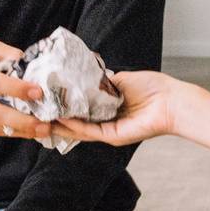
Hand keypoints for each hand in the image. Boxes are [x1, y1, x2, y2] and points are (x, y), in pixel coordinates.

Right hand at [54, 70, 178, 146]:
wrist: (172, 100)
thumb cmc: (153, 88)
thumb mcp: (121, 79)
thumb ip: (101, 81)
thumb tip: (82, 74)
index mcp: (109, 108)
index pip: (82, 108)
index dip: (65, 104)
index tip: (48, 97)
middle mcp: (107, 121)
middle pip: (77, 122)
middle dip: (58, 117)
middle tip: (38, 110)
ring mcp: (109, 130)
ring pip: (80, 130)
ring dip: (62, 124)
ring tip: (43, 116)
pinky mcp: (114, 136)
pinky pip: (91, 131)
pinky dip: (76, 126)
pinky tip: (62, 119)